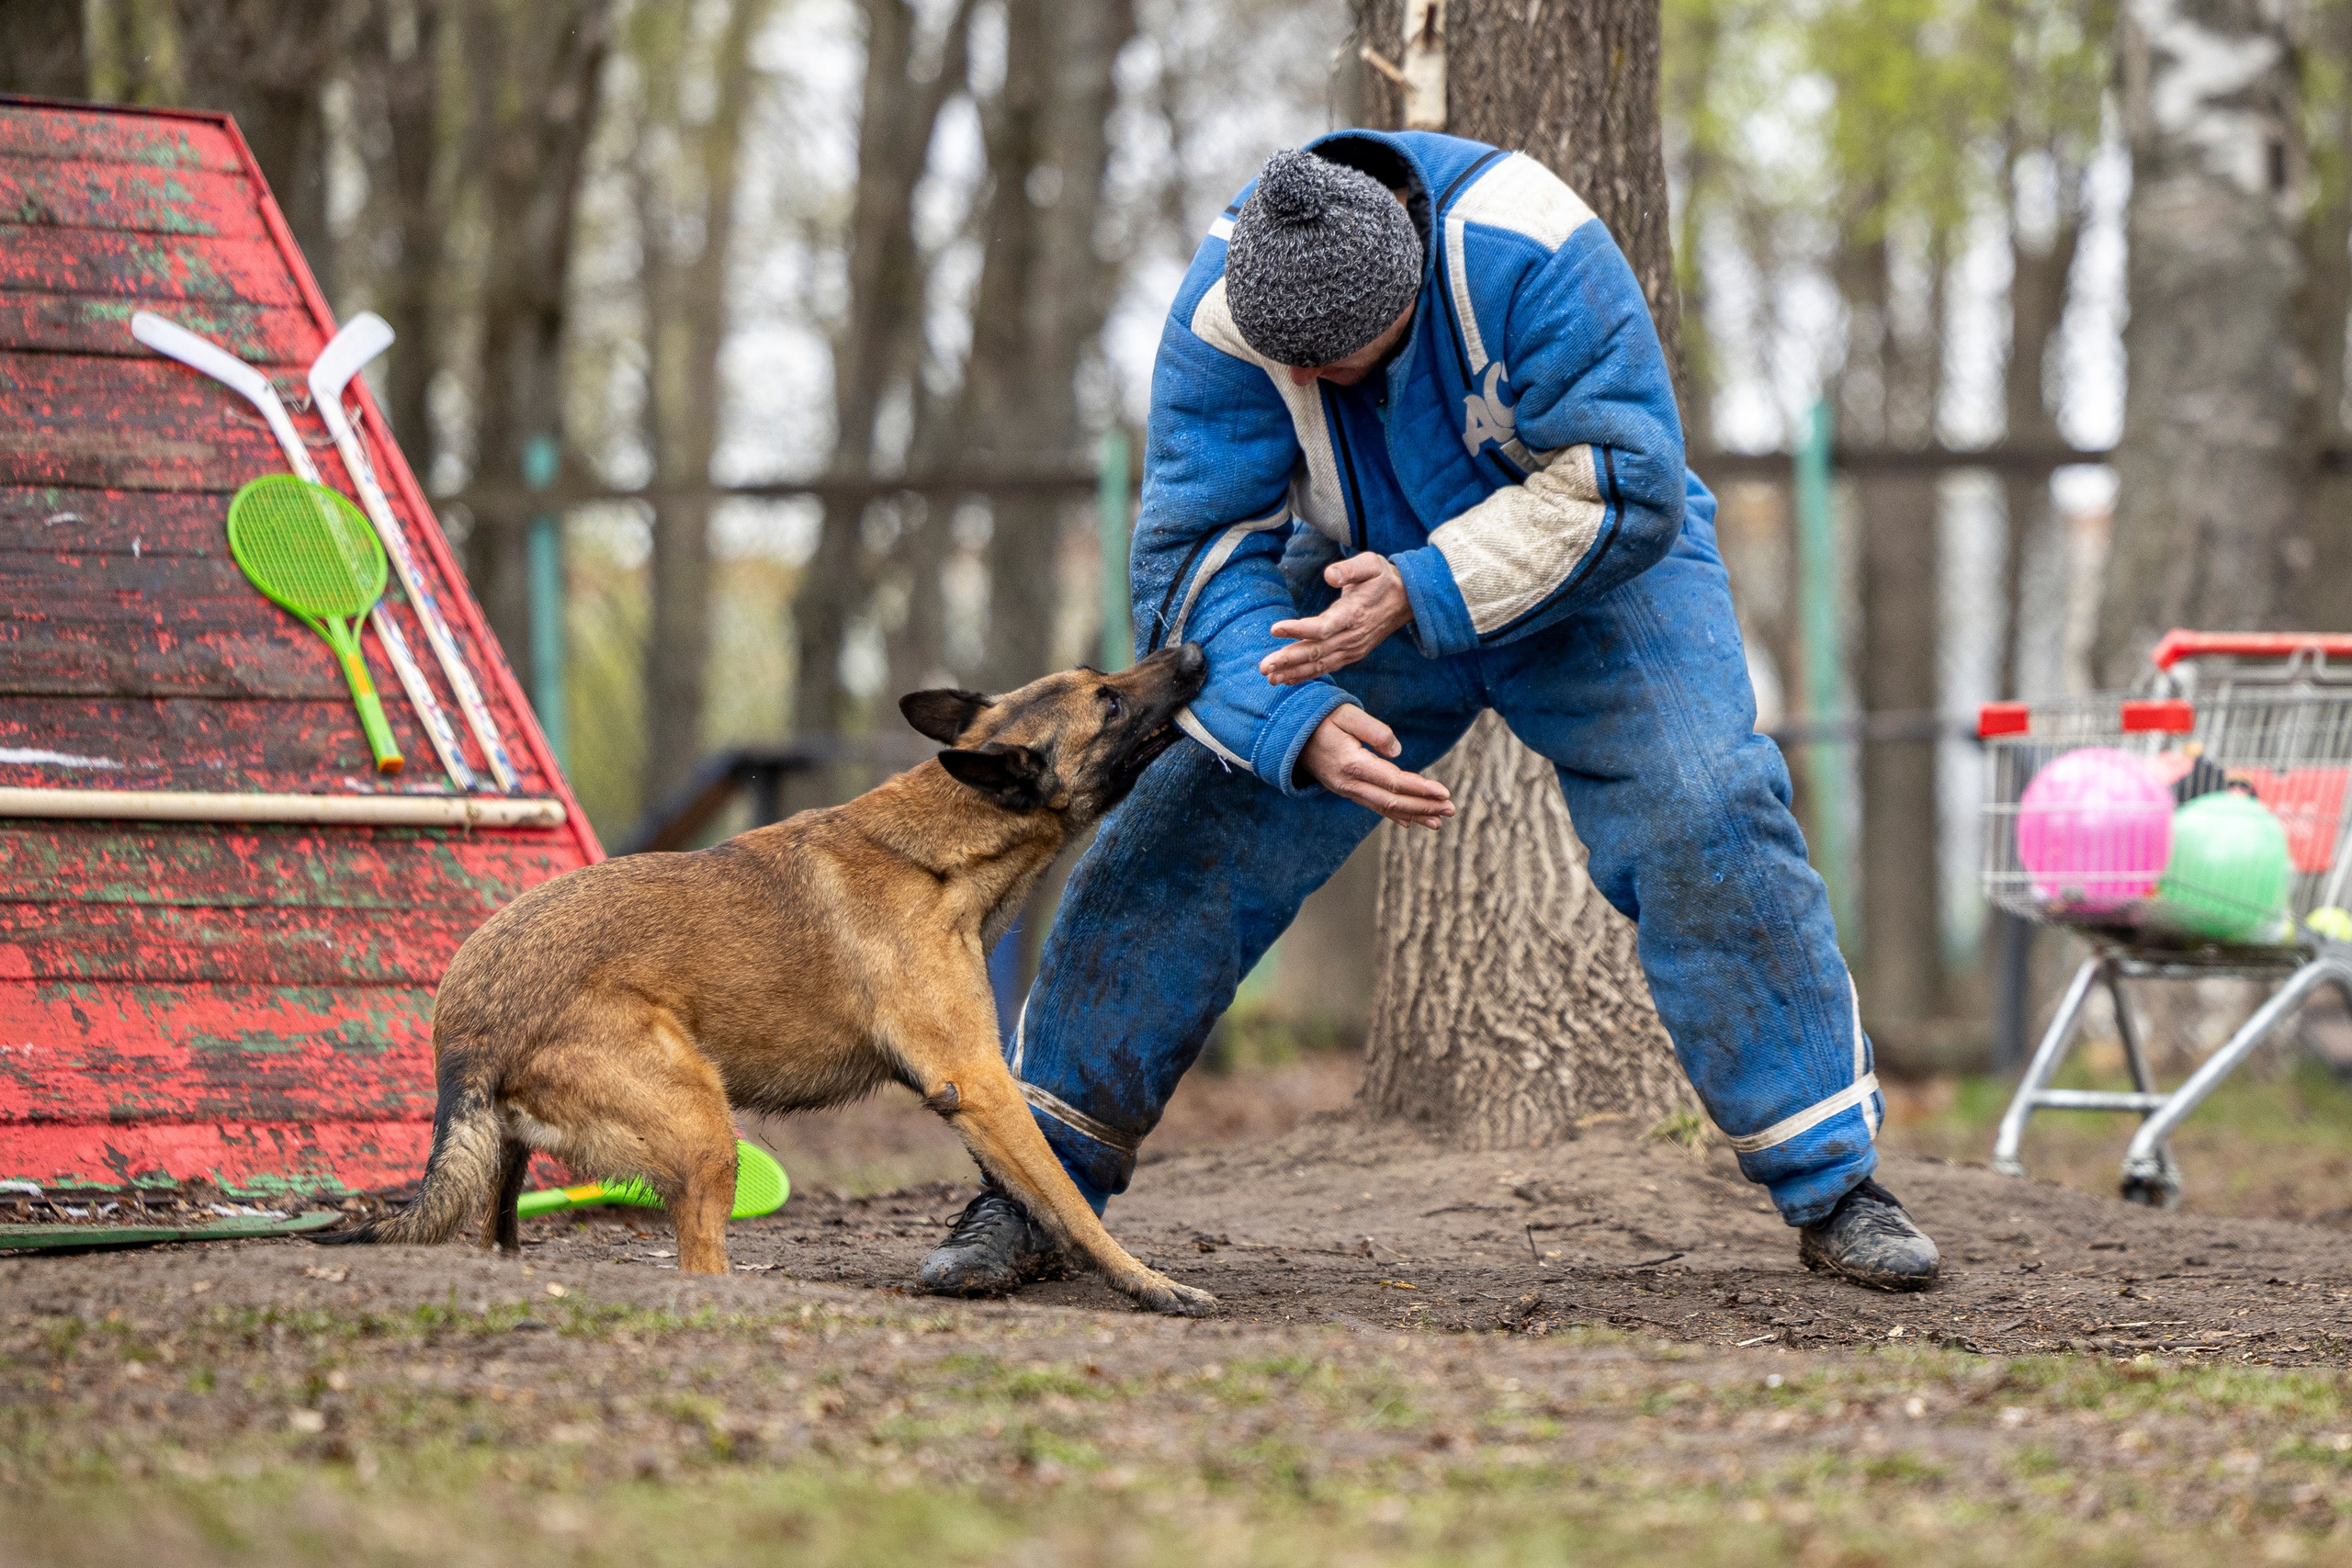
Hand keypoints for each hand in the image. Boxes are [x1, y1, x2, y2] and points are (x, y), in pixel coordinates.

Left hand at [1259, 552, 1412, 685]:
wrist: (1407, 600)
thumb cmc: (1383, 579)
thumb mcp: (1370, 564)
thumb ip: (1349, 569)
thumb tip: (1329, 575)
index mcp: (1354, 614)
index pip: (1323, 626)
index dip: (1298, 630)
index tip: (1274, 629)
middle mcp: (1352, 636)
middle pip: (1316, 651)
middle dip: (1288, 659)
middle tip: (1264, 667)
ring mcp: (1352, 649)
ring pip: (1319, 664)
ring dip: (1294, 672)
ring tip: (1270, 678)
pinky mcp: (1351, 654)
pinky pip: (1326, 667)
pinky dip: (1306, 675)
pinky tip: (1287, 679)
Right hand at [1299, 704, 1453, 828]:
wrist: (1287, 731)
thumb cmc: (1319, 716)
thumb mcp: (1346, 713)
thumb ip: (1373, 730)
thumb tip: (1397, 751)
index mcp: (1351, 764)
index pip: (1393, 781)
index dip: (1420, 789)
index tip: (1444, 793)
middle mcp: (1348, 783)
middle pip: (1392, 800)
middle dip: (1424, 806)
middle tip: (1451, 809)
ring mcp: (1345, 789)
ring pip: (1384, 807)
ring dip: (1414, 814)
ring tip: (1440, 820)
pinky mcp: (1345, 789)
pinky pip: (1373, 805)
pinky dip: (1394, 815)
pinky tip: (1412, 822)